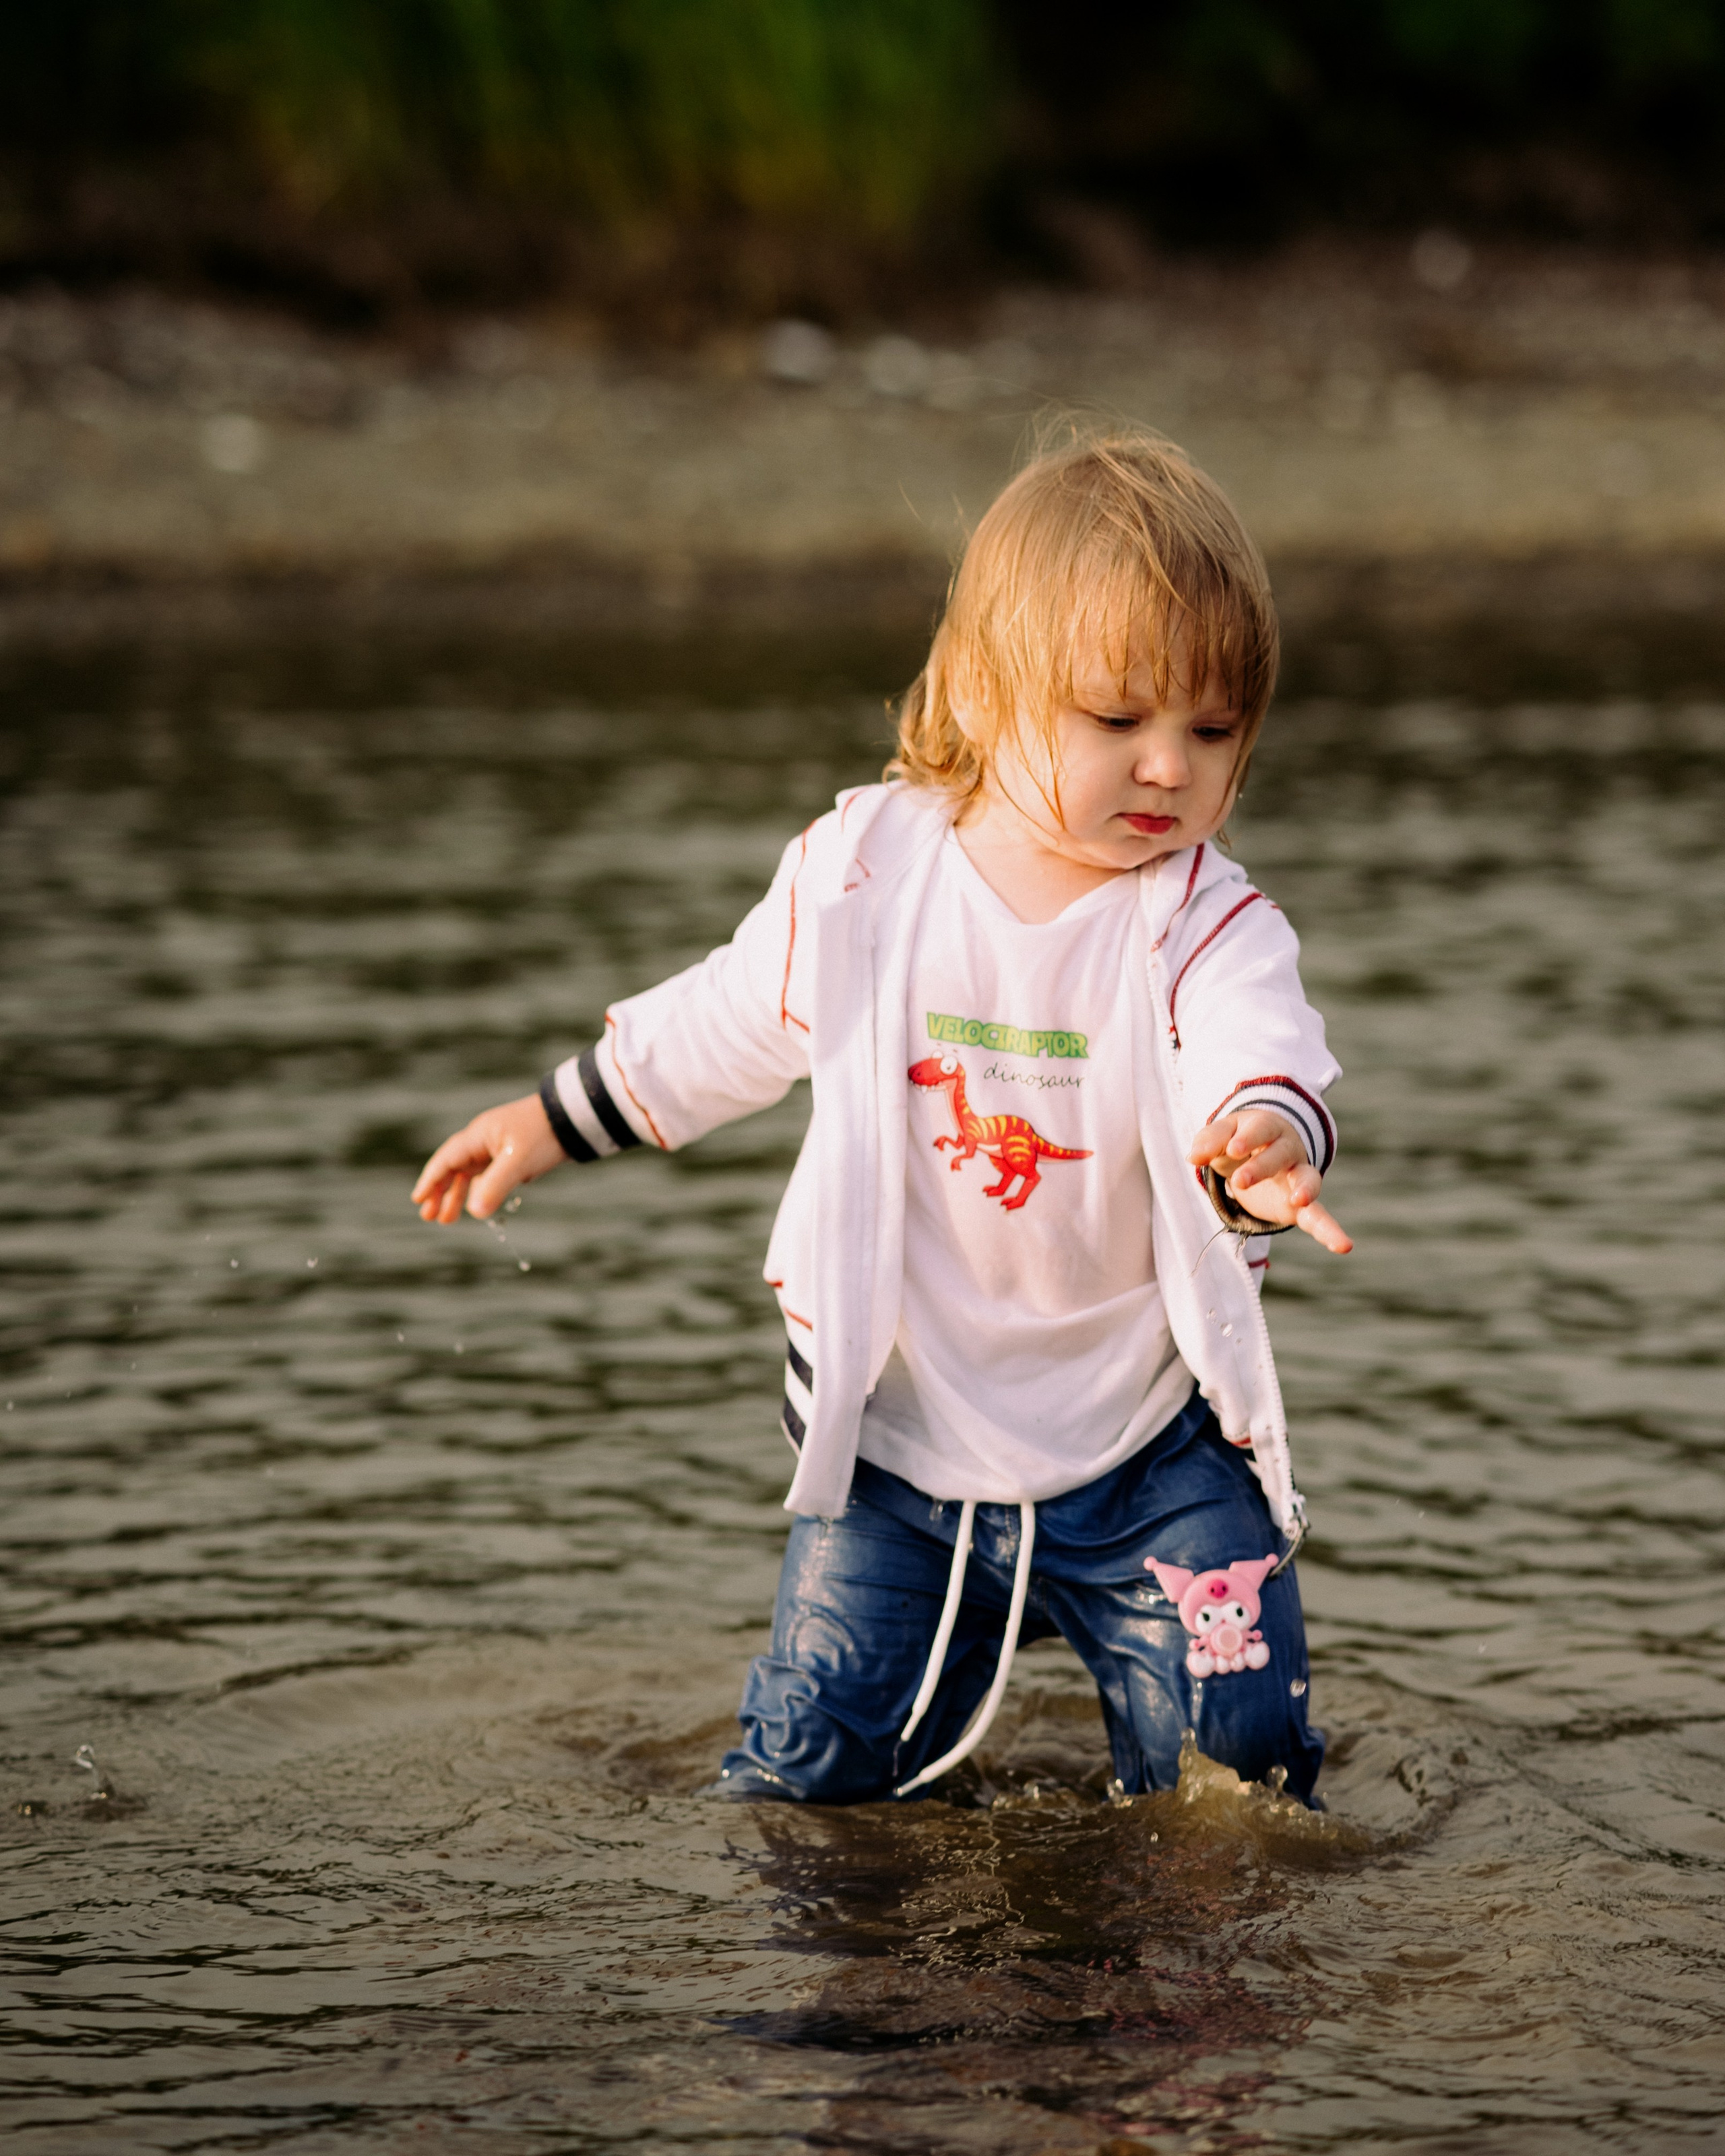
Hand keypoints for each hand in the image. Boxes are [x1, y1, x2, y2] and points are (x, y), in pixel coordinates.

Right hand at [411, 1092, 567, 1223]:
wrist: (573, 1119)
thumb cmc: (544, 1133)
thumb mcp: (518, 1161)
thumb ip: (495, 1186)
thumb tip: (474, 1213)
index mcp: (478, 1136)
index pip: (446, 1160)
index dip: (431, 1181)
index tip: (418, 1200)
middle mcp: (483, 1141)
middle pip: (454, 1168)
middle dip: (440, 1192)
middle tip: (429, 1217)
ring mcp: (497, 1148)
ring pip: (470, 1174)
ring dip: (458, 1195)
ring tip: (447, 1219)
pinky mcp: (512, 1156)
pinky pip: (487, 1176)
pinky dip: (478, 1191)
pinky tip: (476, 1205)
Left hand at [1187, 1109, 1352, 1253]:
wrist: (1262, 1149)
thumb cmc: (1238, 1140)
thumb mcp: (1221, 1136)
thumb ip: (1209, 1142)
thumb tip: (1193, 1157)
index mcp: (1266, 1127)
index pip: (1260, 1128)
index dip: (1247, 1138)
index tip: (1232, 1149)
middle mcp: (1287, 1149)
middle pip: (1279, 1154)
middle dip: (1261, 1167)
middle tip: (1240, 1181)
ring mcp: (1298, 1176)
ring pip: (1307, 1179)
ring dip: (1305, 1189)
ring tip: (1299, 1200)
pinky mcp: (1301, 1205)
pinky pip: (1319, 1216)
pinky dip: (1330, 1231)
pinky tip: (1344, 1246)